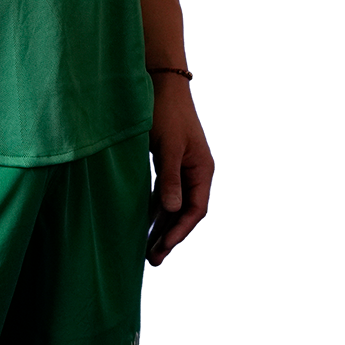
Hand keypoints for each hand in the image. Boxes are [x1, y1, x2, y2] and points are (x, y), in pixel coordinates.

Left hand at [146, 76, 213, 265]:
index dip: (179, 231)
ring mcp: (182, 168)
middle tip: (152, 260)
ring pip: (173, 205)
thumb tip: (171, 210)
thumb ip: (170, 178)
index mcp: (202, 169)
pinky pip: (163, 194)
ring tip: (147, 249)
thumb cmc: (165, 113)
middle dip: (169, 236)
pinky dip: (154, 209)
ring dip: (161, 226)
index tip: (162, 248)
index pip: (194, 209)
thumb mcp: (167, 147)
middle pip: (184, 212)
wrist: (161, 83)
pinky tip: (143, 222)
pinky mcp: (168, 163)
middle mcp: (195, 172)